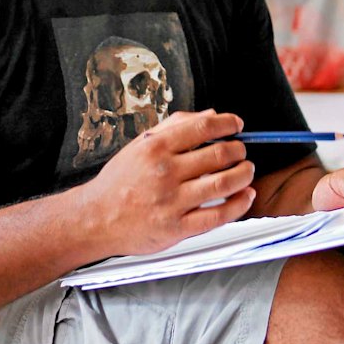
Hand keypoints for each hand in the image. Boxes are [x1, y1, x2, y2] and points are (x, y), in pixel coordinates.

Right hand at [84, 110, 255, 255]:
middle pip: (219, 155)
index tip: (237, 124)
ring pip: (223, 184)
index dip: (227, 123)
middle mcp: (165, 172)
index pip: (203, 127)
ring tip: (247, 170)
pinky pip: (218, 216)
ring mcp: (172, 201)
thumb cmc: (119, 180)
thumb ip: (175, 127)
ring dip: (244, 174)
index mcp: (156, 147)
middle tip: (242, 150)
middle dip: (239, 149)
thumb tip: (210, 115)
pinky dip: (239, 204)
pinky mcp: (177, 228)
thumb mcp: (141, 144)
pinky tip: (245, 196)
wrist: (97, 218)